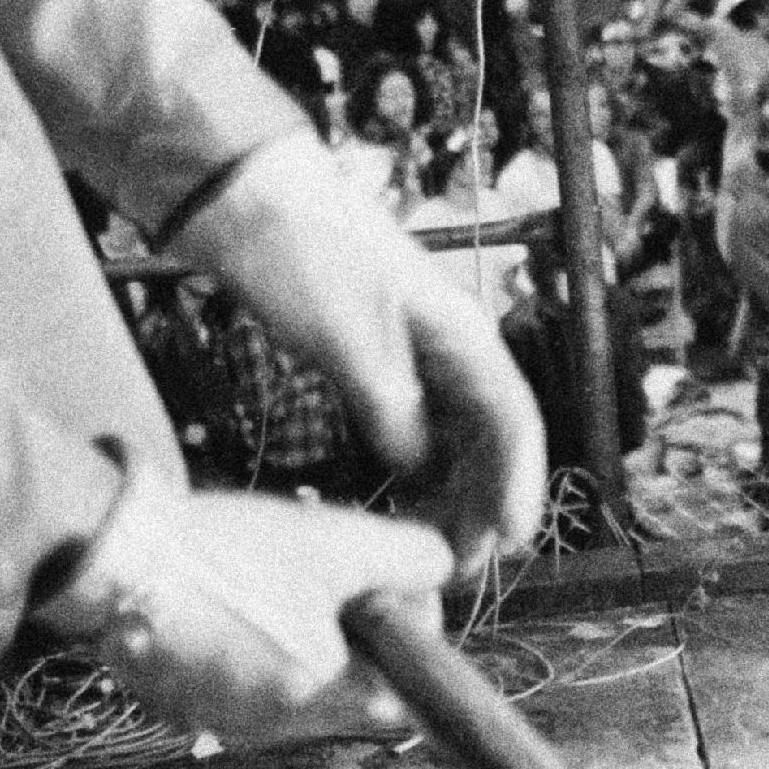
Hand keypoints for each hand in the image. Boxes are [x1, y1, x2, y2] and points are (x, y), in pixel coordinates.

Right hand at [41, 481, 454, 745]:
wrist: (114, 562)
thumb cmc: (233, 552)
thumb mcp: (343, 540)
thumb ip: (416, 559)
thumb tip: (441, 572)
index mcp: (319, 696)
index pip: (404, 697)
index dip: (409, 640)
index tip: (385, 587)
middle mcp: (272, 726)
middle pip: (350, 691)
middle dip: (356, 635)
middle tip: (329, 576)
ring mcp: (221, 721)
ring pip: (296, 686)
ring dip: (305, 640)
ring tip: (275, 579)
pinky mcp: (181, 706)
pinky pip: (243, 684)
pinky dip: (254, 648)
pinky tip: (233, 598)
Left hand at [180, 131, 549, 568]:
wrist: (248, 202)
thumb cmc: (303, 255)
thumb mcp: (346, 335)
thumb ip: (388, 405)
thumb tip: (417, 469)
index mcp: (460, 331)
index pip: (513, 417)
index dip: (520, 482)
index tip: (515, 538)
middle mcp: (450, 345)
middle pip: (490, 436)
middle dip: (487, 502)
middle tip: (465, 566)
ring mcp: (414, 354)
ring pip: (454, 438)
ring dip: (453, 493)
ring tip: (434, 548)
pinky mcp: (375, 363)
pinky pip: (412, 430)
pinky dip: (414, 473)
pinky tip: (398, 505)